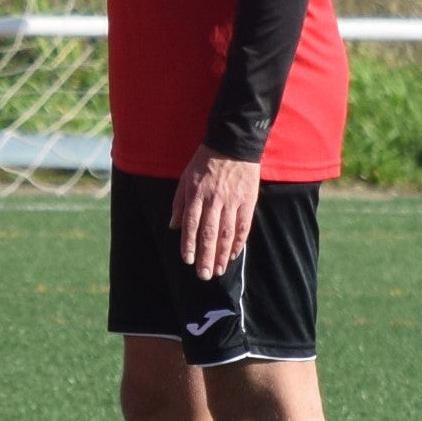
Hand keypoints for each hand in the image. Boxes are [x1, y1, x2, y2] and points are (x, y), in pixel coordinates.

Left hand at [171, 145, 260, 279]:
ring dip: (222, 254)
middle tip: (204, 275)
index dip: (189, 244)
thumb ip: (179, 203)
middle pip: (208, 233)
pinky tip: (234, 255)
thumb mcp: (185, 178)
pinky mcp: (247, 201)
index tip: (187, 260)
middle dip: (206, 256)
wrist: (233, 145)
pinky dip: (238, 242)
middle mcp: (213, 201)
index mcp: (196, 195)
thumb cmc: (205, 162)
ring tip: (219, 270)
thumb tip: (174, 226)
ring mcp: (232, 202)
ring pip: (226, 233)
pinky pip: (243, 226)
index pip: (191, 224)